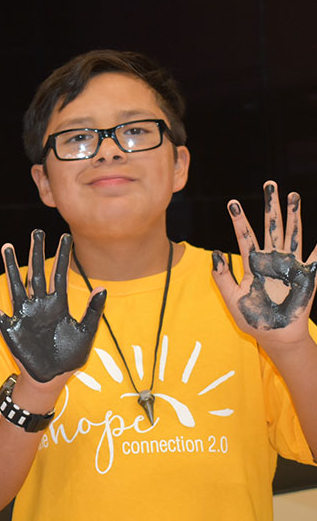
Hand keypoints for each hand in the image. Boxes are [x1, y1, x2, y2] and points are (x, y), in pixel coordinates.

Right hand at [0, 229, 105, 382]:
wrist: (52, 378)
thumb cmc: (70, 357)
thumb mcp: (86, 333)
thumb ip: (93, 311)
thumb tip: (101, 288)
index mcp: (58, 304)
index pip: (59, 274)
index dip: (62, 256)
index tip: (65, 237)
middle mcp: (39, 305)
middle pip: (36, 273)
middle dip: (35, 252)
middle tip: (36, 232)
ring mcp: (24, 315)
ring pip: (16, 286)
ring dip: (11, 268)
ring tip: (7, 247)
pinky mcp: (11, 329)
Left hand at [212, 181, 316, 343]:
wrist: (273, 336)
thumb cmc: (251, 318)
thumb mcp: (231, 297)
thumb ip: (221, 276)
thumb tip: (213, 253)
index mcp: (253, 263)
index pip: (244, 236)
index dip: (239, 220)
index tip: (232, 203)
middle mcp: (272, 259)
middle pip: (271, 227)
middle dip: (270, 206)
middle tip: (269, 184)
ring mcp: (290, 265)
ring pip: (291, 234)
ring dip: (293, 215)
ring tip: (293, 195)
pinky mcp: (307, 275)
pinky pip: (316, 257)